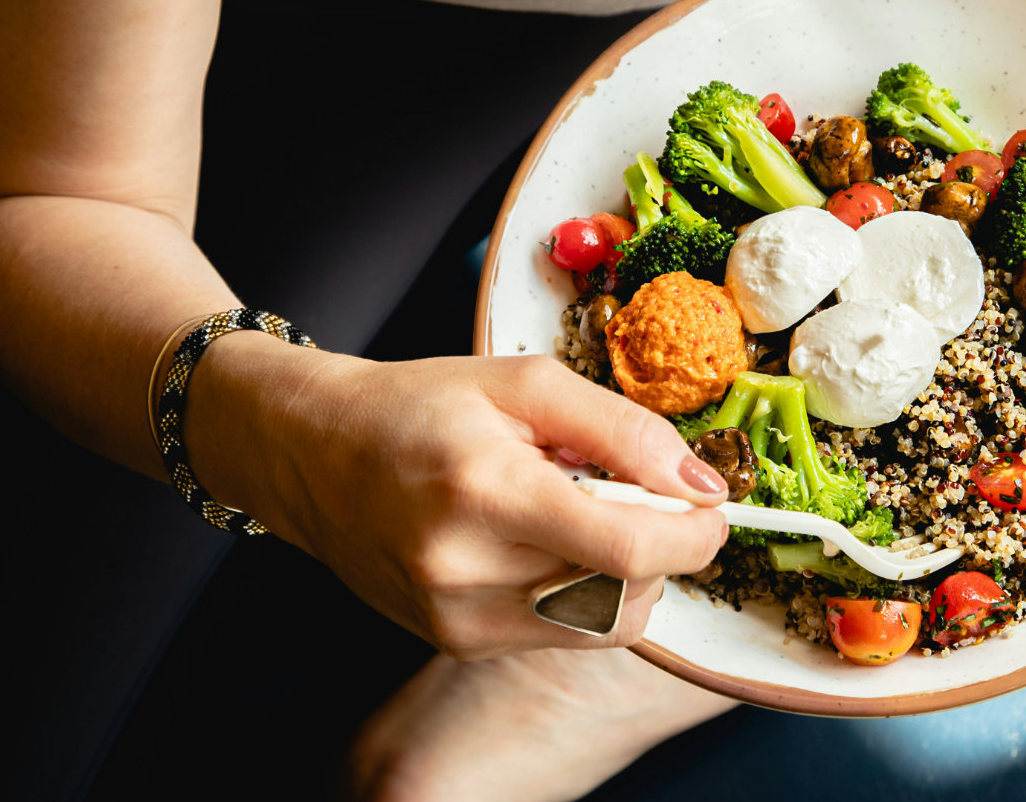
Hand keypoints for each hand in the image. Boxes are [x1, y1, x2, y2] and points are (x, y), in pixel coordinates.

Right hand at [195, 341, 729, 658]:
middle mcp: (466, 569)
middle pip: (624, 589)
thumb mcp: (527, 383)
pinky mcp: (457, 642)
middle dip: (662, 547)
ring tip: (585, 515)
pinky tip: (553, 544)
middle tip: (643, 495)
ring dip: (629, 574)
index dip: (693, 535)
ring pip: (603, 623)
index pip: (627, 546)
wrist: (314, 453)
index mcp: (486, 489)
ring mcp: (456, 618)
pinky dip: (587, 593)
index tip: (711, 508)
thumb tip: (702, 483)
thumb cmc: (423, 406)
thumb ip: (624, 429)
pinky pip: (565, 635)